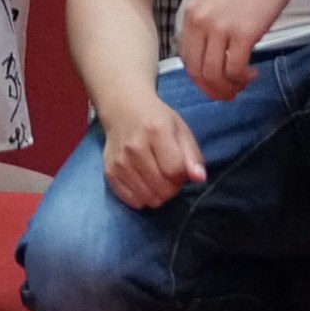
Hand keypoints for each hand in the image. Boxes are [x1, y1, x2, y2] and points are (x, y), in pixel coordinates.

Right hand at [98, 93, 209, 208]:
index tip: (180, 169)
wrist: (123, 109)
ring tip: (157, 178)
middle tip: (169, 174)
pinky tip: (143, 182)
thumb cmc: (157, 120)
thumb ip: (193, 155)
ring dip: (158, 194)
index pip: (175, 170)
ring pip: (149, 198)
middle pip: (163, 188)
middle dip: (172, 187)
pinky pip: (132, 201)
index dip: (182, 175)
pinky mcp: (109, 172)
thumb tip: (200, 178)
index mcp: (156, 131)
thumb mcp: (180, 129)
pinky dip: (142, 197)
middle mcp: (135, 147)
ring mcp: (120, 161)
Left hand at [173, 0, 303, 98]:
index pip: (185, 59)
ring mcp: (220, 28)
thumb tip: (209, 56)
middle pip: (197, 72)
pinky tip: (253, 73)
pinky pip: (234, 70)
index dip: (200, 79)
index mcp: (191, 14)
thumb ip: (208, 24)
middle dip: (213, 89)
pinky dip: (242, 78)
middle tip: (230, 93)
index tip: (215, 83)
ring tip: (243, 83)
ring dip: (229, 87)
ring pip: (214, 75)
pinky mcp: (242, 34)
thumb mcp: (216, 0)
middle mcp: (200, 22)